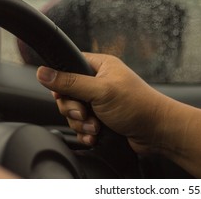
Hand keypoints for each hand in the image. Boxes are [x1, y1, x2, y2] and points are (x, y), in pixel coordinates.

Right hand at [36, 53, 169, 153]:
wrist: (157, 131)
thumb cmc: (137, 105)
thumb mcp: (101, 91)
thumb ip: (71, 82)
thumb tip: (43, 72)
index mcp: (100, 66)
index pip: (68, 67)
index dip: (62, 83)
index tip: (65, 95)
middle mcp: (99, 81)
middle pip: (67, 93)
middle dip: (74, 109)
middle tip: (86, 114)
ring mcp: (100, 101)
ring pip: (74, 112)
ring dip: (82, 123)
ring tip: (96, 126)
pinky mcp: (102, 118)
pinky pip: (82, 125)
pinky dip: (86, 132)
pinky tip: (96, 135)